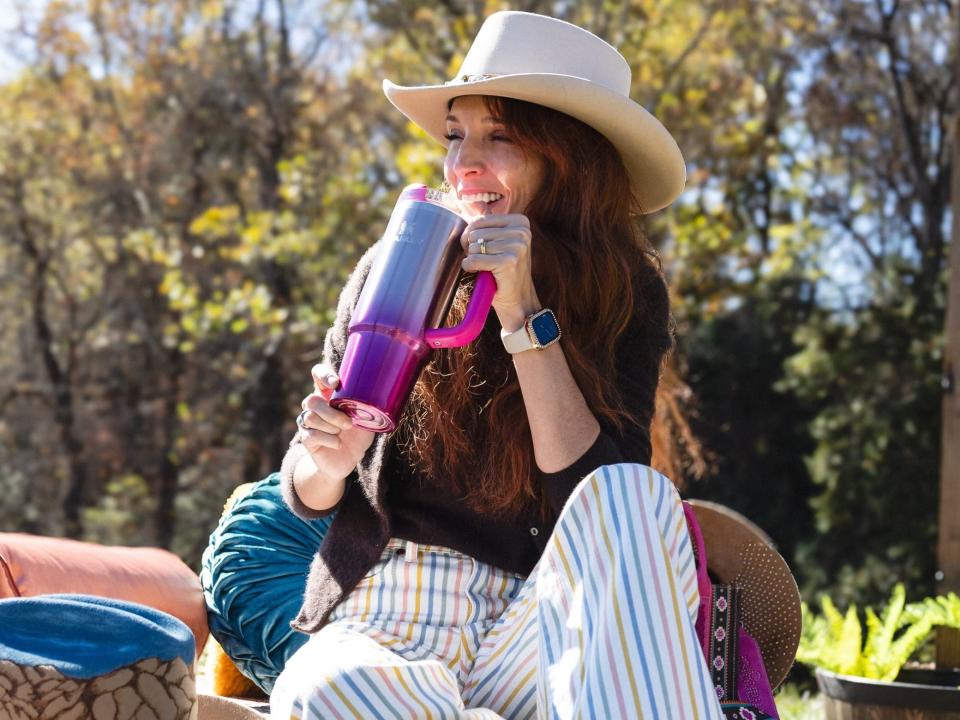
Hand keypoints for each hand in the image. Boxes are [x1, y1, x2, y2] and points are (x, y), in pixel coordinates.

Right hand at [297, 363, 374, 483]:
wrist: (346, 461)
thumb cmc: (357, 436)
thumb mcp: (367, 420)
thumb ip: (370, 407)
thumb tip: (389, 395)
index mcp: (329, 395)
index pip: (318, 375)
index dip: (323, 375)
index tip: (336, 383)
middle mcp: (315, 407)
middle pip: (311, 400)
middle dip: (331, 412)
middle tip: (348, 423)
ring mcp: (308, 423)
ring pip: (310, 417)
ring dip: (330, 426)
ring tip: (342, 433)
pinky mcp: (307, 439)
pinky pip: (310, 435)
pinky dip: (328, 439)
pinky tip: (338, 444)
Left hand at [461, 213, 540, 330]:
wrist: (518, 300)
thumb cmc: (504, 270)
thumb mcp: (499, 242)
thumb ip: (486, 223)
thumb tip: (464, 201)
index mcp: (520, 221)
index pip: (479, 220)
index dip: (472, 236)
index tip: (483, 250)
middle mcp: (522, 231)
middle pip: (475, 233)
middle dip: (472, 249)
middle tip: (484, 262)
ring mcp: (517, 246)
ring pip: (473, 247)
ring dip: (474, 260)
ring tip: (487, 268)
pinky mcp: (508, 261)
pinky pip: (473, 260)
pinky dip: (471, 268)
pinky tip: (483, 274)